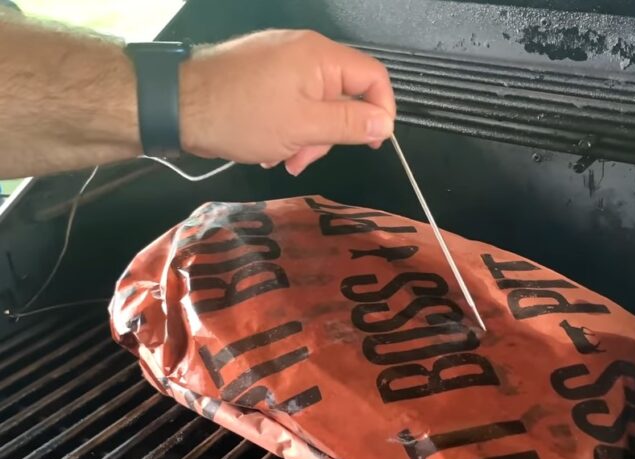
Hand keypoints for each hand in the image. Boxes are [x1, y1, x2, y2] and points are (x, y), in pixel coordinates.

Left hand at [180, 30, 395, 174]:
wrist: (175, 105)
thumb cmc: (242, 115)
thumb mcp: (304, 127)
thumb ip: (349, 124)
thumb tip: (385, 124)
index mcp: (320, 56)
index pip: (373, 77)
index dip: (380, 111)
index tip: (371, 143)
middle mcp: (304, 51)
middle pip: (343, 95)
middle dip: (329, 133)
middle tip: (304, 159)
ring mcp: (280, 61)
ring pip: (316, 104)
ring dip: (306, 137)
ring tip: (281, 158)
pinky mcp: (262, 74)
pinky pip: (291, 102)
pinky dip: (287, 128)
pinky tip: (268, 149)